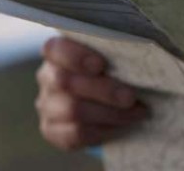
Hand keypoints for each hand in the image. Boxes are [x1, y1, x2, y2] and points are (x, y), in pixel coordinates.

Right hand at [36, 36, 149, 150]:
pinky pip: (75, 134)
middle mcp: (47, 78)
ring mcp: (47, 106)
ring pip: (73, 111)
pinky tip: (122, 125)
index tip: (101, 64)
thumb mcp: (108, 56)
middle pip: (66, 83)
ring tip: (137, 112)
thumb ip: (113, 53)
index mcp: (56, 53)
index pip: (55, 49)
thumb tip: (137, 56)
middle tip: (130, 97)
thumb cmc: (108, 69)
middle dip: (103, 90)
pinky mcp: (52, 130)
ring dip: (110, 113)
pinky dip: (103, 130)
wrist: (101, 99)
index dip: (76, 56)